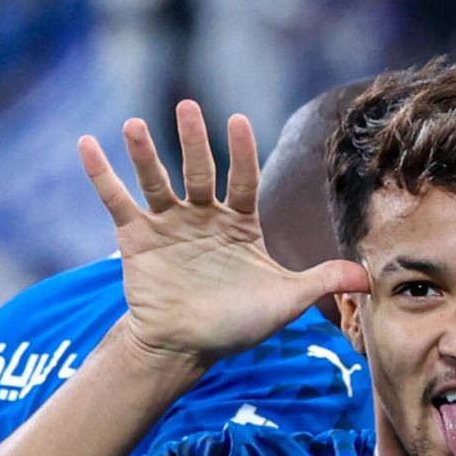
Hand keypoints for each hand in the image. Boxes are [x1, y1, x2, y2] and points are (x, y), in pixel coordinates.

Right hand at [81, 102, 367, 367]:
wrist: (186, 348)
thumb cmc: (235, 325)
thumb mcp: (284, 302)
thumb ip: (321, 281)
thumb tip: (368, 278)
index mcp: (239, 224)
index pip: (243, 181)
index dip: (240, 153)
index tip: (238, 122)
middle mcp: (203, 215)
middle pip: (199, 172)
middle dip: (194, 142)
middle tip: (190, 107)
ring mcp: (168, 224)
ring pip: (156, 180)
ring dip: (145, 153)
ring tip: (135, 124)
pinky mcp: (136, 238)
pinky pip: (116, 201)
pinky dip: (101, 175)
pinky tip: (87, 144)